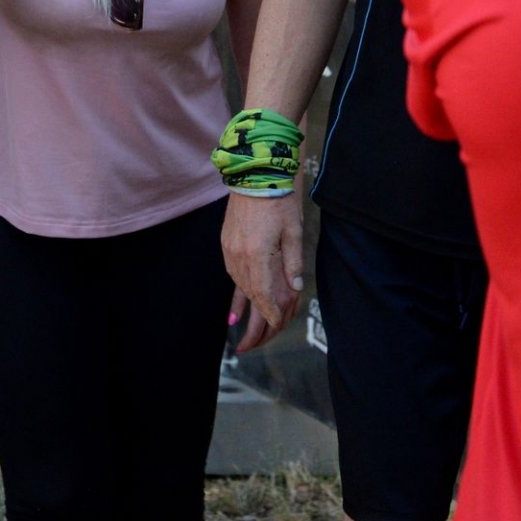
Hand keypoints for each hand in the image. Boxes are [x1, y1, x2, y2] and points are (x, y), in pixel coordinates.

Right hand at [220, 192, 305, 352]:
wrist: (255, 174)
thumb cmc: (278, 201)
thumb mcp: (293, 232)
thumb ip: (292, 263)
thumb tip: (294, 288)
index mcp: (259, 255)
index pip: (265, 294)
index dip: (271, 314)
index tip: (275, 326)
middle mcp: (240, 256)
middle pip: (250, 295)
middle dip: (255, 320)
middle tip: (252, 345)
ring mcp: (230, 250)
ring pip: (240, 286)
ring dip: (246, 307)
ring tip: (244, 332)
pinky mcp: (226, 244)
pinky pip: (232, 274)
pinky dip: (236, 291)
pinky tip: (234, 308)